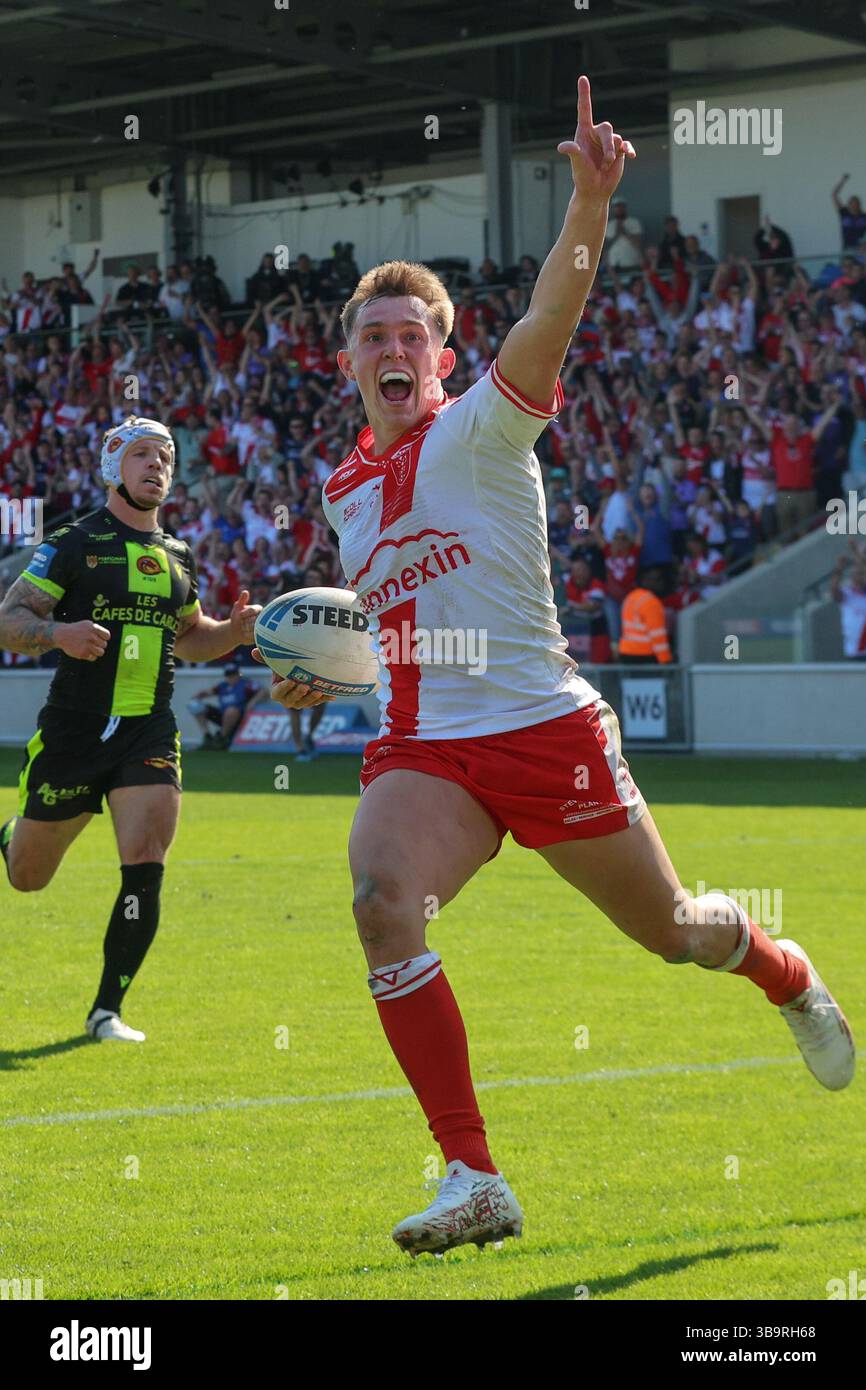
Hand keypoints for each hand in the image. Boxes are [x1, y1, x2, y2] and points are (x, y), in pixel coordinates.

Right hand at [57, 620, 109, 660]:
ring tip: (90, 648)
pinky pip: (93, 658)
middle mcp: (91, 636)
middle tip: (91, 643)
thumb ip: (98, 630)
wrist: (62, 634)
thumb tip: (107, 639)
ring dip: (96, 651)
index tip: (98, 638)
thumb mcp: (87, 625)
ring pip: (101, 652)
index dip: (104, 638)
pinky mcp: (83, 653)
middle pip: (104, 645)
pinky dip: (90, 656)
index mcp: (93, 628)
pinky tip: (84, 651)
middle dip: (99, 644)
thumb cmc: (77, 630)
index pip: (107, 636)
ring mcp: (87, 645)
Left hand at [229, 589, 261, 643]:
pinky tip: (245, 634)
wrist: (235, 631)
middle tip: (243, 622)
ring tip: (244, 628)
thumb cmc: (237, 618)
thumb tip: (245, 592)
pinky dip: (247, 635)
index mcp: (258, 609)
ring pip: (254, 629)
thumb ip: (241, 601)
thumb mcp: (237, 608)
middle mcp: (263, 617)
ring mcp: (264, 627)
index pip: (252, 610)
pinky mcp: (262, 636)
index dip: (243, 614)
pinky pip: (254, 636)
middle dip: (244, 622)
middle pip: (254, 620)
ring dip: (246, 629)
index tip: (240, 616)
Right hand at [251, 650, 333, 707]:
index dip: (284, 688)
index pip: (277, 693)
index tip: (290, 680)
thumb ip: (266, 658)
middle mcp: (288, 700)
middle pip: (292, 700)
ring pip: (306, 704)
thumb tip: (253, 651)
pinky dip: (325, 698)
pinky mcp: (312, 702)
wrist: (299, 674)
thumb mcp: (276, 662)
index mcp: (277, 692)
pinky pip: (319, 702)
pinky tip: (332, 694)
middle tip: (305, 685)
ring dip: (312, 698)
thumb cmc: (284, 668)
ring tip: (318, 690)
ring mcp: (301, 703)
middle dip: (299, 694)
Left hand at [557, 74, 634, 204]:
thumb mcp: (577, 163)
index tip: (582, 78)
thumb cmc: (582, 176)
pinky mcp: (619, 150)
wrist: (595, 190)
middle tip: (605, 161)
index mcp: (583, 133)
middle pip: (607, 128)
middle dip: (608, 145)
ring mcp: (608, 142)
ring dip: (613, 154)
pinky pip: (627, 145)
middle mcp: (596, 135)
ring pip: (617, 138)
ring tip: (606, 166)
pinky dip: (629, 150)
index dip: (584, 94)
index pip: (584, 110)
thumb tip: (563, 147)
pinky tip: (630, 156)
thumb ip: (573, 152)